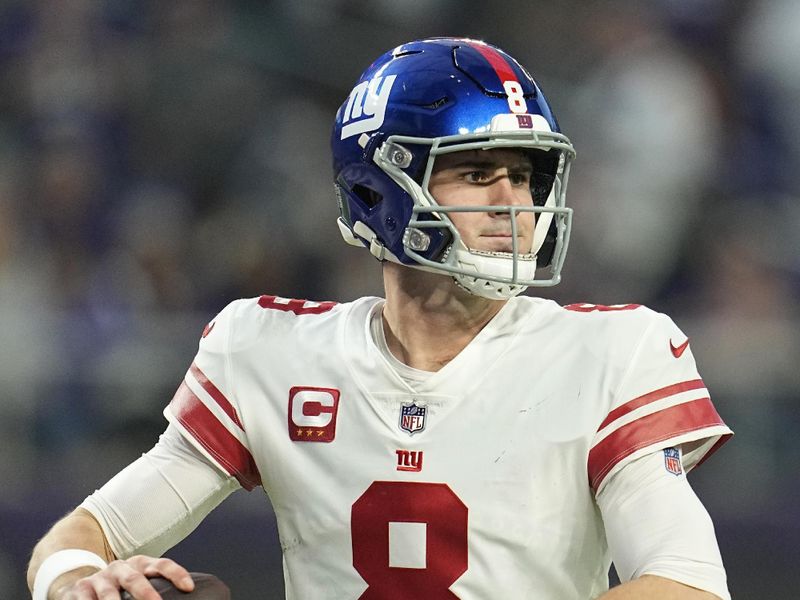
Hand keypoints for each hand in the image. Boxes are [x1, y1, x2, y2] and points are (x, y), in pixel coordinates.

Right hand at [55, 555, 193, 599]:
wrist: (80, 583)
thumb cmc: (120, 588)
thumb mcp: (138, 582)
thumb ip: (156, 589)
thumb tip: (187, 596)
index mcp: (140, 564)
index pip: (161, 565)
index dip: (176, 574)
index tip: (189, 587)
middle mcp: (120, 568)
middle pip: (134, 579)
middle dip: (146, 593)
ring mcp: (99, 579)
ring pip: (108, 594)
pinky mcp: (79, 591)